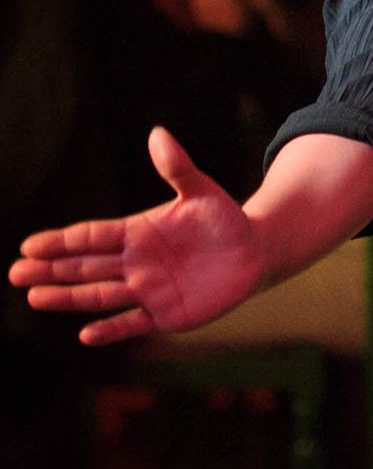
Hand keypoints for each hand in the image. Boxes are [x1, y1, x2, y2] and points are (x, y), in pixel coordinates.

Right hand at [9, 128, 265, 344]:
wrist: (252, 253)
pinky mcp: (166, 314)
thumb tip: (158, 133)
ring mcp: (147, 290)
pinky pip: (133, 324)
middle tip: (16, 272)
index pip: (91, 237)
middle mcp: (134, 263)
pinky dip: (111, 330)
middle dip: (51, 269)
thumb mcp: (201, 191)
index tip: (31, 244)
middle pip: (85, 266)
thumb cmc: (223, 220)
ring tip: (35, 297)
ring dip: (68, 298)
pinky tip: (86, 335)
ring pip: (100, 295)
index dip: (62, 241)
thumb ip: (178, 168)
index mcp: (137, 233)